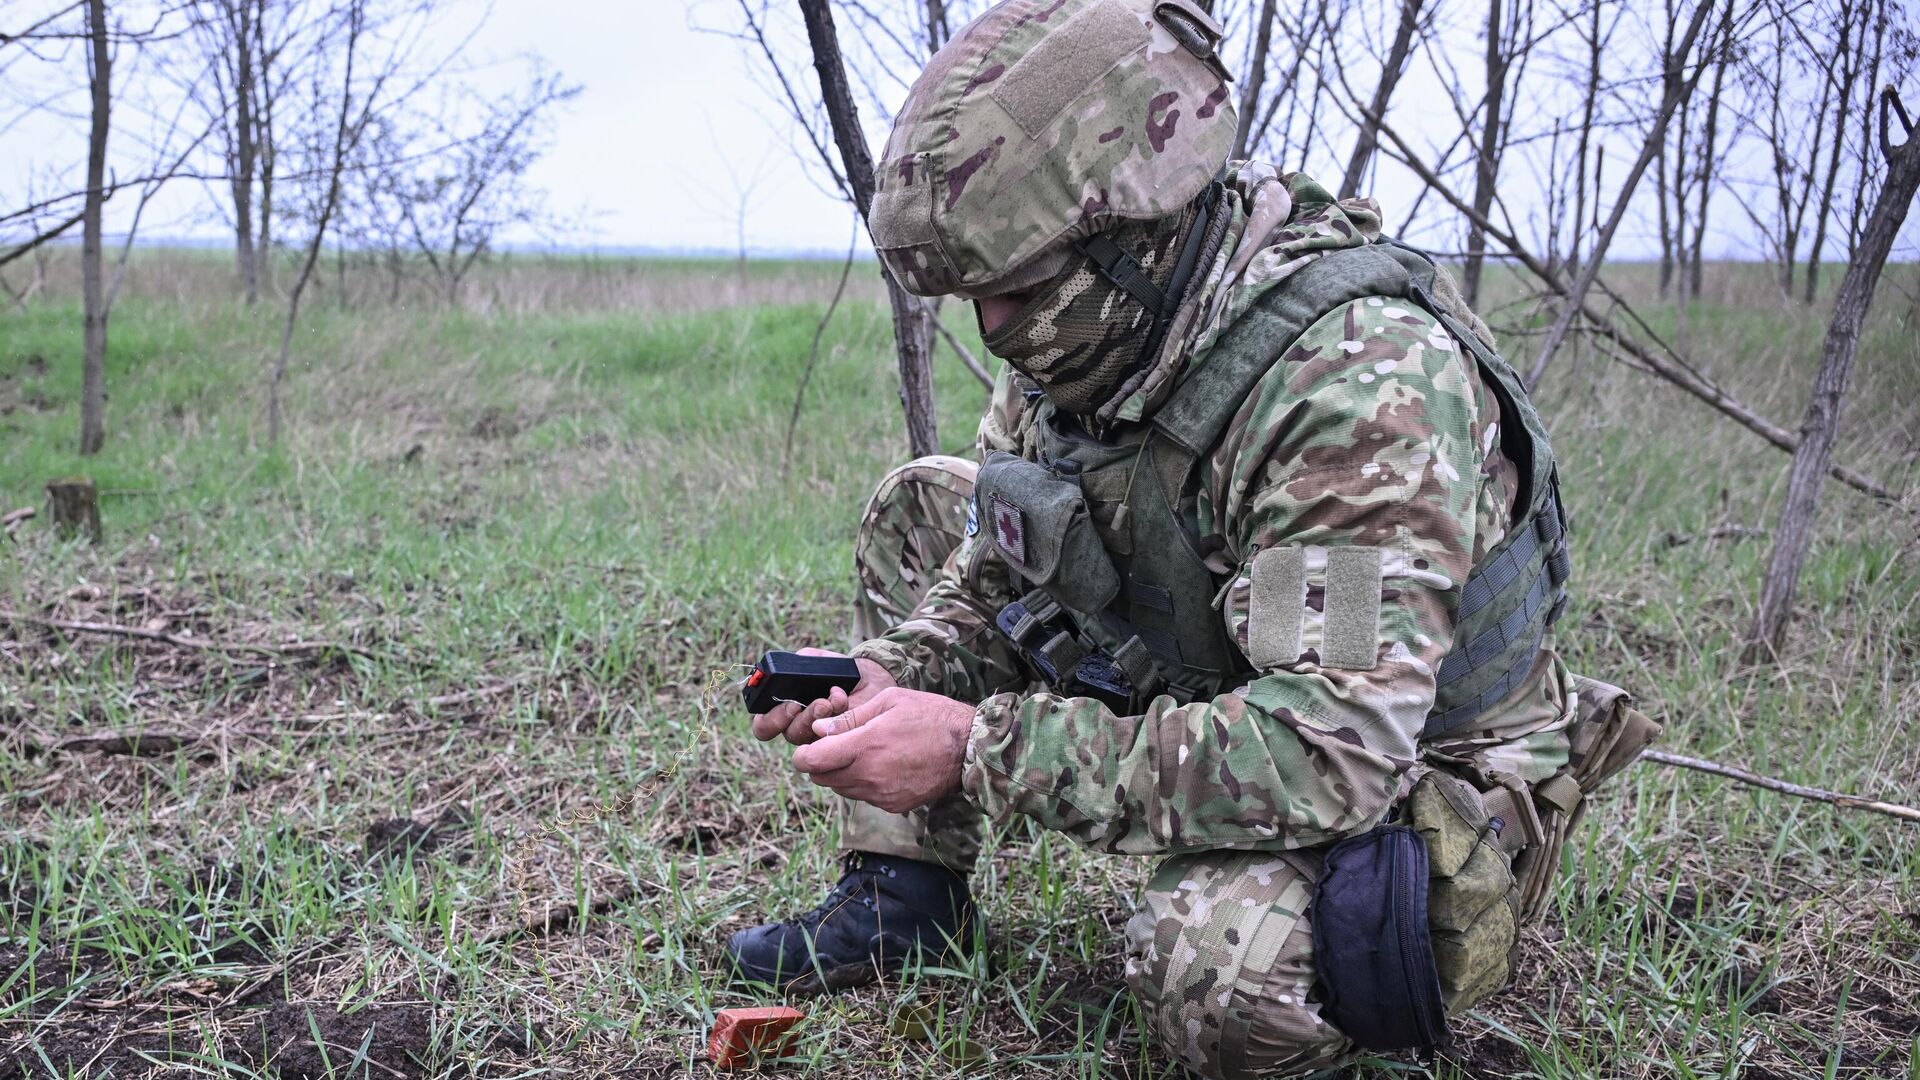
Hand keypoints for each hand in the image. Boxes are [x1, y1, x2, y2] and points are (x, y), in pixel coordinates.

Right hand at [748, 648, 896, 745]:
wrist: (871, 678)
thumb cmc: (839, 671)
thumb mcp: (819, 661)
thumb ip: (802, 661)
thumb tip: (790, 667)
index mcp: (784, 709)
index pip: (764, 726)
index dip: (770, 720)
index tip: (789, 704)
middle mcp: (798, 726)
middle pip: (787, 734)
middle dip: (797, 719)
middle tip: (805, 705)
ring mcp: (819, 736)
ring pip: (809, 739)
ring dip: (817, 717)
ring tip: (829, 700)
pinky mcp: (839, 740)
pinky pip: (833, 738)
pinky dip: (837, 717)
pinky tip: (842, 700)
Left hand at [790, 687, 973, 813]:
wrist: (968, 747)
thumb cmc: (930, 716)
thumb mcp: (889, 702)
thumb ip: (850, 718)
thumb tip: (819, 730)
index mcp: (864, 747)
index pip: (811, 762)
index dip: (802, 754)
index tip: (808, 746)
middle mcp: (869, 776)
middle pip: (821, 778)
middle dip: (820, 763)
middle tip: (836, 746)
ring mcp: (882, 795)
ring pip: (841, 789)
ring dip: (841, 774)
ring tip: (863, 753)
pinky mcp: (894, 805)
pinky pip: (865, 797)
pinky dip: (864, 783)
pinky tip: (883, 765)